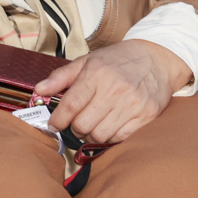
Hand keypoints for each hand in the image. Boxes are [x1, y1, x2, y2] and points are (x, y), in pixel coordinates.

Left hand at [34, 39, 191, 144]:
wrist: (157, 59)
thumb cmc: (118, 60)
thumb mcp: (87, 61)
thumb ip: (61, 76)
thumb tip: (39, 89)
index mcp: (96, 74)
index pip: (71, 105)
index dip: (58, 119)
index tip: (54, 124)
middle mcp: (114, 90)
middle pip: (83, 124)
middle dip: (74, 128)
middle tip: (75, 123)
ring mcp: (132, 104)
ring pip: (100, 135)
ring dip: (91, 134)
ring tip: (92, 124)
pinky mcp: (146, 116)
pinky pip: (120, 138)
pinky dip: (110, 137)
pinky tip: (109, 126)